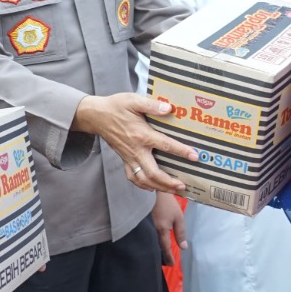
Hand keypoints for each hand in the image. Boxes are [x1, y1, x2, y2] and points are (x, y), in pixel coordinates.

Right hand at [74, 93, 195, 192]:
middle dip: (169, 182)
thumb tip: (169, 108)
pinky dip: (143, 185)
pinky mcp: (124, 160)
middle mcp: (136, 150)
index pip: (165, 145)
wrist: (96, 116)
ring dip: (159, 187)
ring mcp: (129, 157)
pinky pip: (133, 177)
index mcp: (142, 135)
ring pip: (144, 179)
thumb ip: (151, 105)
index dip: (181, 151)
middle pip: (154, 172)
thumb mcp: (133, 100)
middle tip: (183, 186)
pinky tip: (152, 188)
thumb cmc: (116, 107)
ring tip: (173, 191)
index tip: (194, 156)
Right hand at [153, 192, 185, 264]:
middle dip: (162, 254)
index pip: (166, 247)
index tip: (171, 265)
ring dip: (157, 247)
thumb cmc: (167, 203)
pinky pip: (149, 234)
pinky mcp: (144, 222)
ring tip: (162, 253)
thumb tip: (183, 247)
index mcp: (161, 230)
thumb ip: (180, 232)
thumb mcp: (178, 217)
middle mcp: (152, 231)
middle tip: (166, 262)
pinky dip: (153, 239)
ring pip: (152, 240)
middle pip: (157, 246)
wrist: (151, 189)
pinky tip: (154, 240)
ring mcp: (147, 226)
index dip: (169, 256)